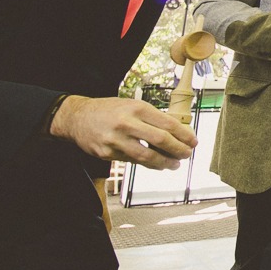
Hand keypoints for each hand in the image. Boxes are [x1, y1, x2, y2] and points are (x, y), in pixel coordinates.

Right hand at [49, 95, 196, 169]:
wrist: (77, 117)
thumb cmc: (109, 110)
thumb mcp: (132, 105)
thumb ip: (152, 117)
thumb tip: (178, 131)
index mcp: (136, 108)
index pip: (167, 123)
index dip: (184, 135)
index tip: (193, 141)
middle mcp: (126, 123)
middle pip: (161, 140)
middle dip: (178, 150)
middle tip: (187, 154)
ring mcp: (115, 140)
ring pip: (147, 156)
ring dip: (165, 162)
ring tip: (175, 164)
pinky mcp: (107, 153)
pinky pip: (133, 161)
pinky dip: (149, 164)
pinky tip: (157, 164)